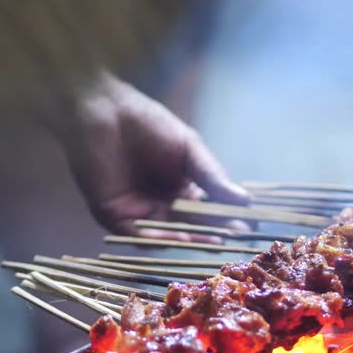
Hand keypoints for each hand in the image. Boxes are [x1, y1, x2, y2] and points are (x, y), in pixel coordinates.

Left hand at [52, 73, 250, 240]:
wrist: (105, 112)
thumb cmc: (148, 124)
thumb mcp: (189, 149)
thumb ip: (213, 176)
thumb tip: (246, 200)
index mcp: (182, 189)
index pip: (208, 212)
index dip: (226, 219)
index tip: (246, 226)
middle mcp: (162, 206)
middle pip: (191, 227)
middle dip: (213, 233)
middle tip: (234, 238)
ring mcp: (139, 213)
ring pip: (168, 234)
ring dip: (190, 239)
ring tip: (213, 241)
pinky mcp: (115, 216)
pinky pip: (140, 234)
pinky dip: (159, 237)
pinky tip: (180, 236)